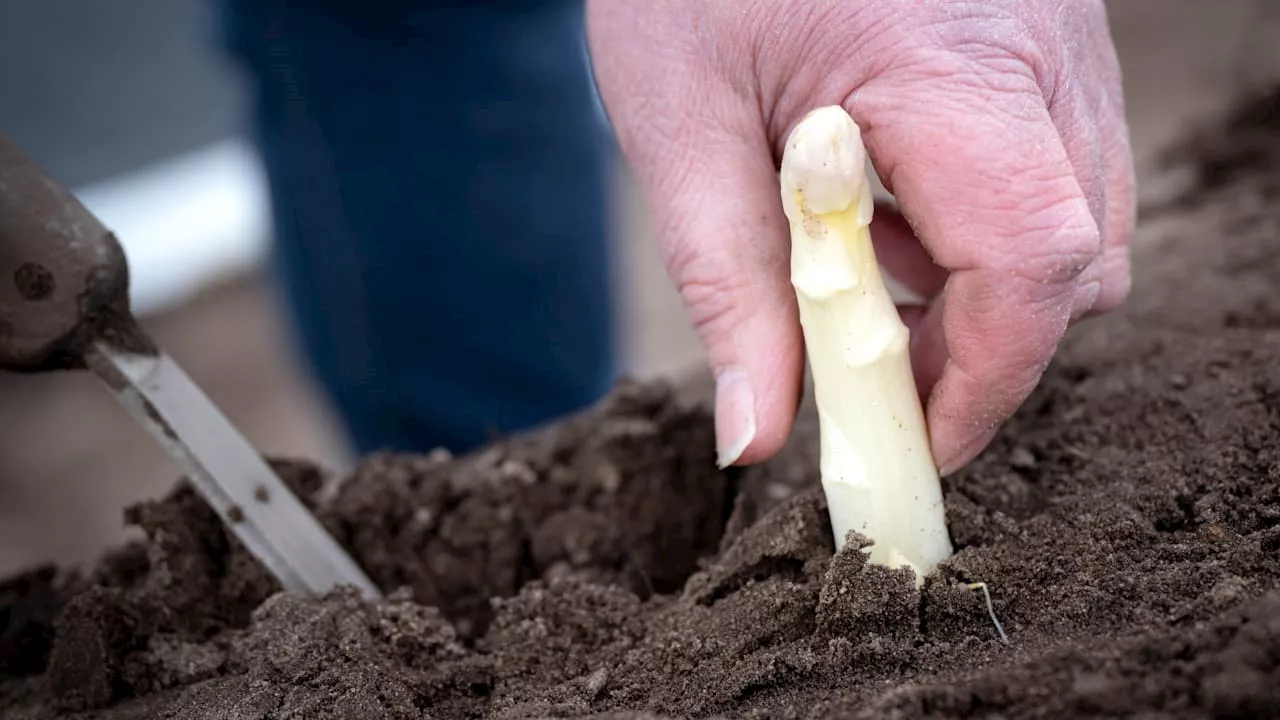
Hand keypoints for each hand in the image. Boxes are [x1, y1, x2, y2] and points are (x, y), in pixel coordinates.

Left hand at [586, 0, 1134, 472]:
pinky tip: (891, 220)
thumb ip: (728, 289)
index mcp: (952, 63)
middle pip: (1077, 256)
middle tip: (876, 381)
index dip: (984, 379)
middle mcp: (1039, 44)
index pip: (1030, 260)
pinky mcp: (1044, 39)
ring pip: (1083, 221)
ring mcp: (1057, 36)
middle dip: (985, 349)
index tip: (911, 441)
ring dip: (986, 291)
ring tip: (863, 283)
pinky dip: (987, 230)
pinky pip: (1060, 169)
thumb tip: (756, 438)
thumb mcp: (683, 130)